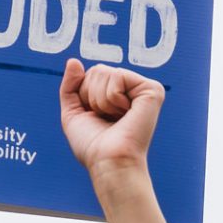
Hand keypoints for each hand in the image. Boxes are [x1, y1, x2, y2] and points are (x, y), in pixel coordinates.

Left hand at [59, 60, 164, 180]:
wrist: (108, 162)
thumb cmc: (92, 145)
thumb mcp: (72, 112)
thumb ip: (70, 85)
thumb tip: (74, 61)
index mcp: (116, 94)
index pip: (90, 74)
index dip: (84, 95)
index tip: (96, 117)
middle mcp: (131, 89)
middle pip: (97, 70)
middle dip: (91, 96)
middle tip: (106, 119)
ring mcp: (143, 89)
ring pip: (105, 72)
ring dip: (101, 99)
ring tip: (115, 118)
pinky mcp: (152, 90)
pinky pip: (117, 76)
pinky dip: (112, 97)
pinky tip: (125, 114)